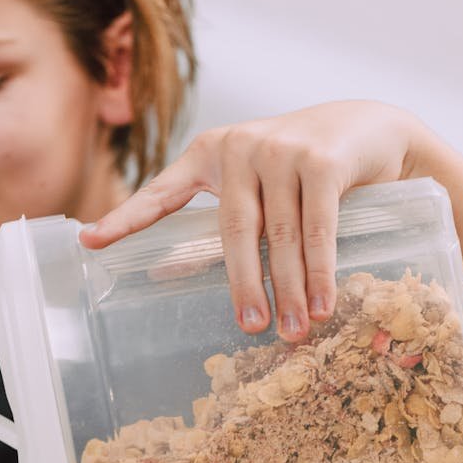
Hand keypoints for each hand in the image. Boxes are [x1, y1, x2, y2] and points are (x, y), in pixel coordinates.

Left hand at [81, 100, 423, 342]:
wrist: (374, 131)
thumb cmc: (304, 171)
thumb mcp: (258, 191)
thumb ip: (222, 225)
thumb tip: (170, 275)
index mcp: (209, 154)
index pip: (160, 191)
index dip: (125, 218)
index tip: (88, 242)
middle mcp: (240, 147)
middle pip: (233, 230)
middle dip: (243, 284)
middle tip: (250, 328)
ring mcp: (282, 149)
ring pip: (280, 235)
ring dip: (289, 289)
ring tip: (292, 331)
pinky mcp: (322, 159)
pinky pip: (318, 228)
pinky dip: (320, 272)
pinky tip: (321, 305)